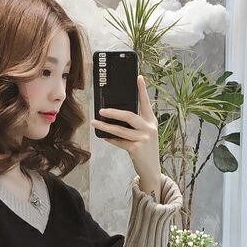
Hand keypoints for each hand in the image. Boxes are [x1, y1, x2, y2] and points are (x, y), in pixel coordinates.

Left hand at [90, 74, 161, 194]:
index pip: (146, 103)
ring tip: (95, 123)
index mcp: (151, 122)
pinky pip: (119, 141)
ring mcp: (143, 139)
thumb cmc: (145, 150)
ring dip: (105, 126)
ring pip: (120, 130)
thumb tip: (115, 116)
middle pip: (129, 116)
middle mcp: (149, 128)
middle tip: (101, 110)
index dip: (142, 89)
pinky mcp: (136, 149)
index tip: (138, 77)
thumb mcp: (144, 135)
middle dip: (113, 112)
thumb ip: (134, 125)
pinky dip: (111, 139)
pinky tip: (104, 137)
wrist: (151, 169)